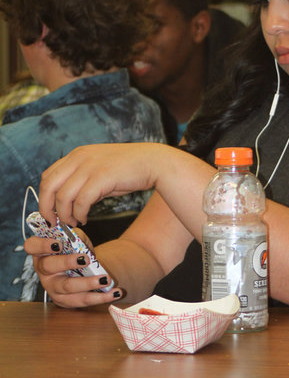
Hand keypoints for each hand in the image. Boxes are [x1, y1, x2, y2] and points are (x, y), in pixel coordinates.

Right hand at [24, 233, 121, 308]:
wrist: (83, 268)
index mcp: (42, 251)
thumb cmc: (74, 250)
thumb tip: (80, 242)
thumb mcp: (75, 240)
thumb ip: (77, 238)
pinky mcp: (64, 301)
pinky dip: (100, 297)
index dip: (42, 245)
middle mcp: (43, 270)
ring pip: (67, 287)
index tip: (59, 244)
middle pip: (49, 266)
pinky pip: (81, 301)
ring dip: (88, 284)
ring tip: (105, 279)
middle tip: (85, 259)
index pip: (32, 246)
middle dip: (67, 262)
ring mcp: (52, 287)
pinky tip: (115, 293)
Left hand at [38, 142, 170, 225]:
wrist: (153, 162)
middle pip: (49, 186)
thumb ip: (81, 178)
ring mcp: (90, 167)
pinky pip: (81, 202)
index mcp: (77, 154)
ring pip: (63, 197)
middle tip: (54, 222)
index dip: (45, 197)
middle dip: (47, 208)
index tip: (51, 212)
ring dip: (65, 214)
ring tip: (74, 222)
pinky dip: (79, 215)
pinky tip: (85, 219)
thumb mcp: (99, 168)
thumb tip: (66, 199)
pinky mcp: (102, 177)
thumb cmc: (128, 168)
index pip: (48, 176)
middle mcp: (79, 158)